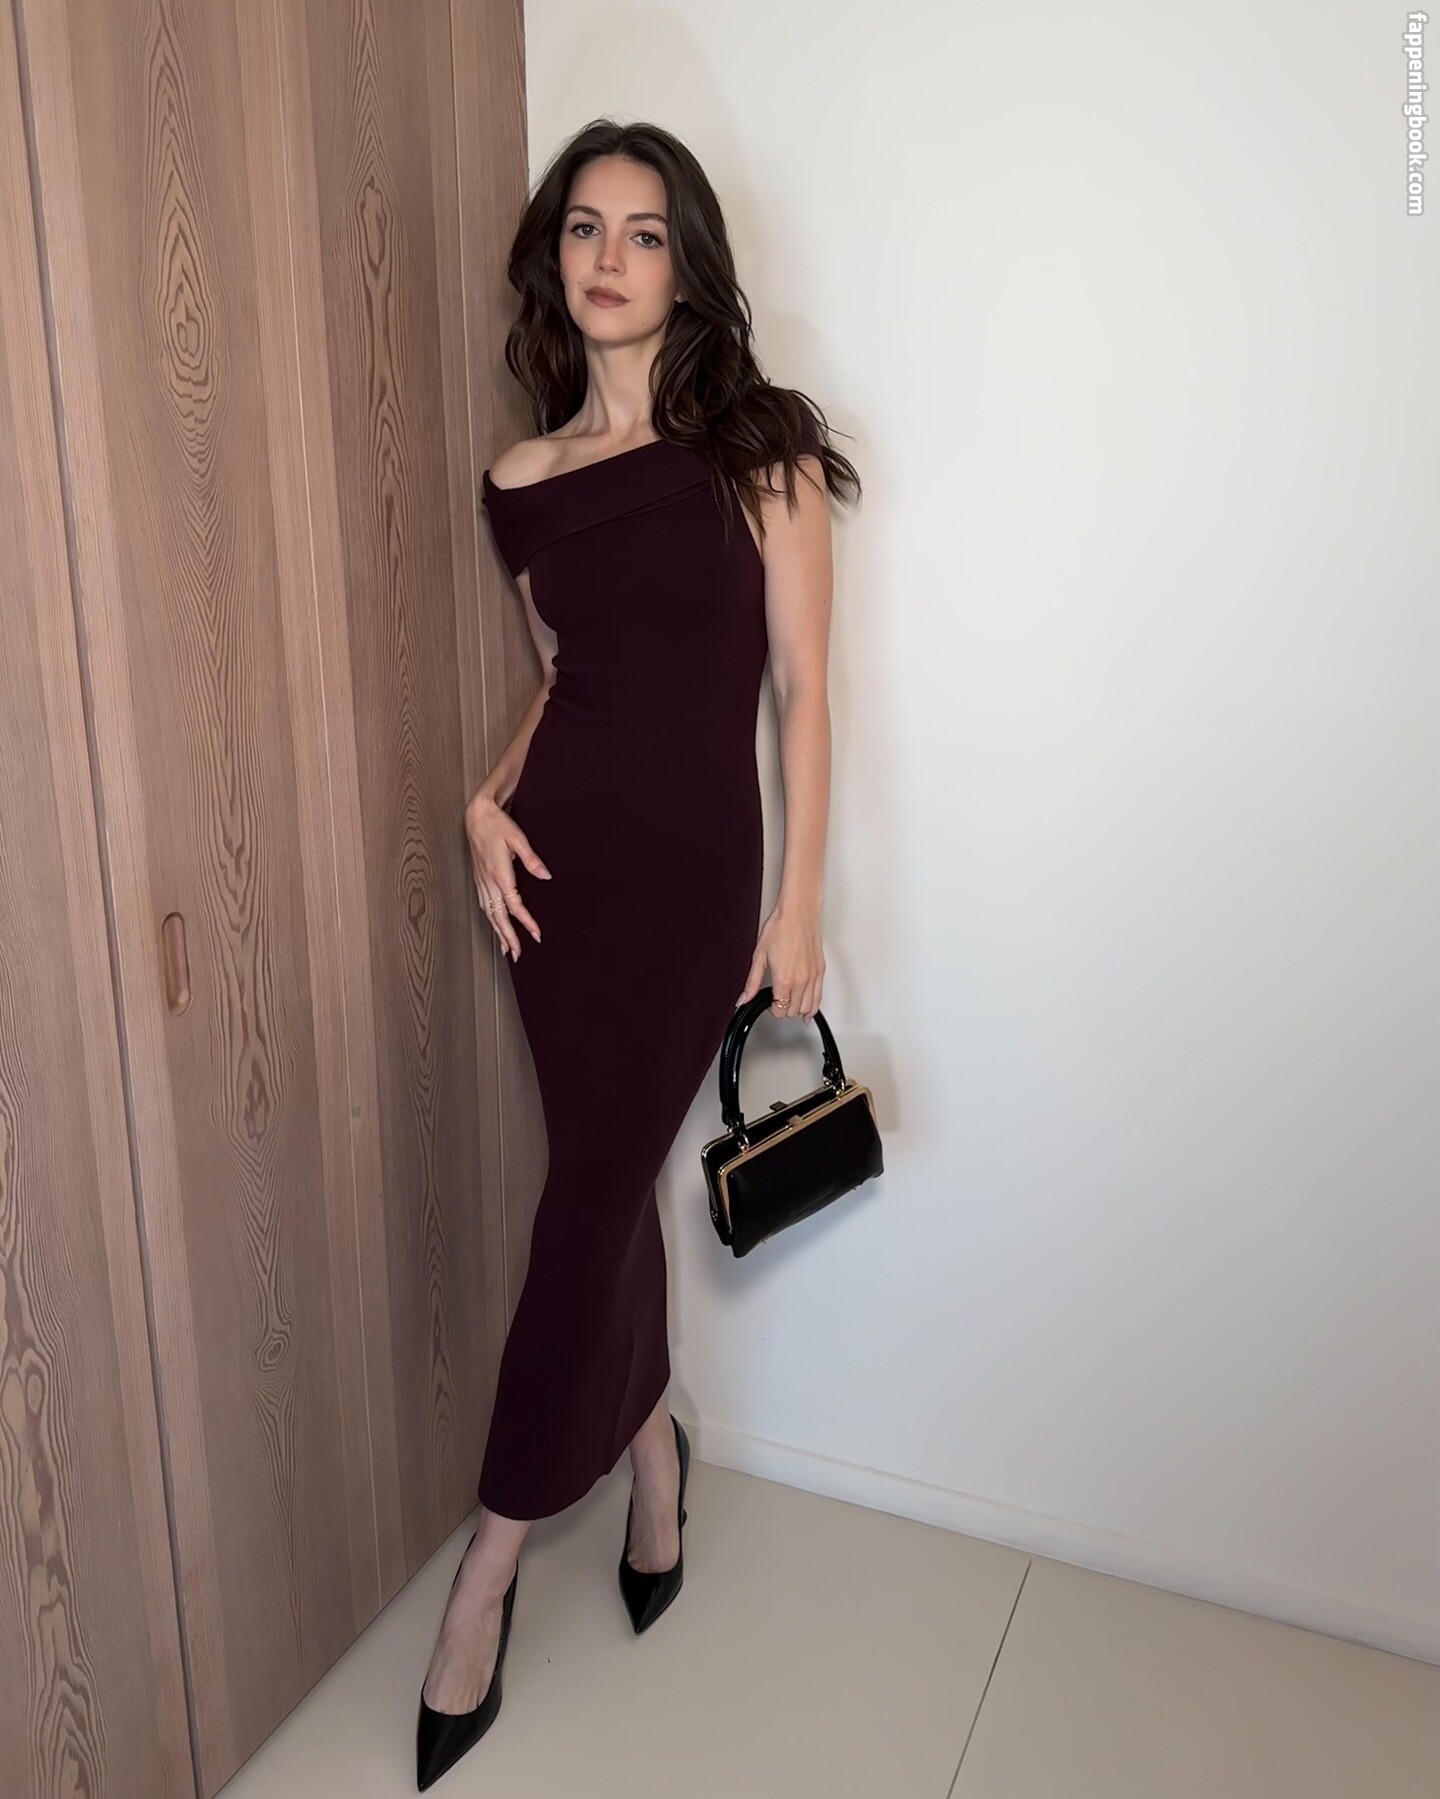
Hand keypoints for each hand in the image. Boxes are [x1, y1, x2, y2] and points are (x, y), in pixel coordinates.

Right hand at [464, 792, 550, 959]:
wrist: (476, 816)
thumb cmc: (498, 825)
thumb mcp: (518, 839)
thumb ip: (532, 859)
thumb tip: (546, 876)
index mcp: (499, 874)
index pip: (514, 905)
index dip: (526, 922)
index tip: (537, 935)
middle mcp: (488, 882)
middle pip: (499, 916)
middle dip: (509, 937)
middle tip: (518, 954)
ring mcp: (481, 882)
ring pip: (489, 914)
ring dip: (498, 932)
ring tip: (507, 949)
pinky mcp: (479, 879)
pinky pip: (484, 906)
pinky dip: (490, 920)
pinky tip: (495, 927)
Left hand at [736, 901, 824, 1019]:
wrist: (797, 913)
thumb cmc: (780, 928)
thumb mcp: (759, 956)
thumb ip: (752, 982)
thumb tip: (743, 999)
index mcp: (784, 979)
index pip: (780, 1010)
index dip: (772, 1009)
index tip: (769, 1003)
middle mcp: (801, 981)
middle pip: (793, 1011)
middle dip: (784, 1010)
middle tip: (777, 1002)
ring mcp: (813, 977)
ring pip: (808, 1008)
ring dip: (798, 1010)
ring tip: (791, 1008)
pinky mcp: (820, 971)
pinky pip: (819, 997)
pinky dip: (813, 1006)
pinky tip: (808, 1010)